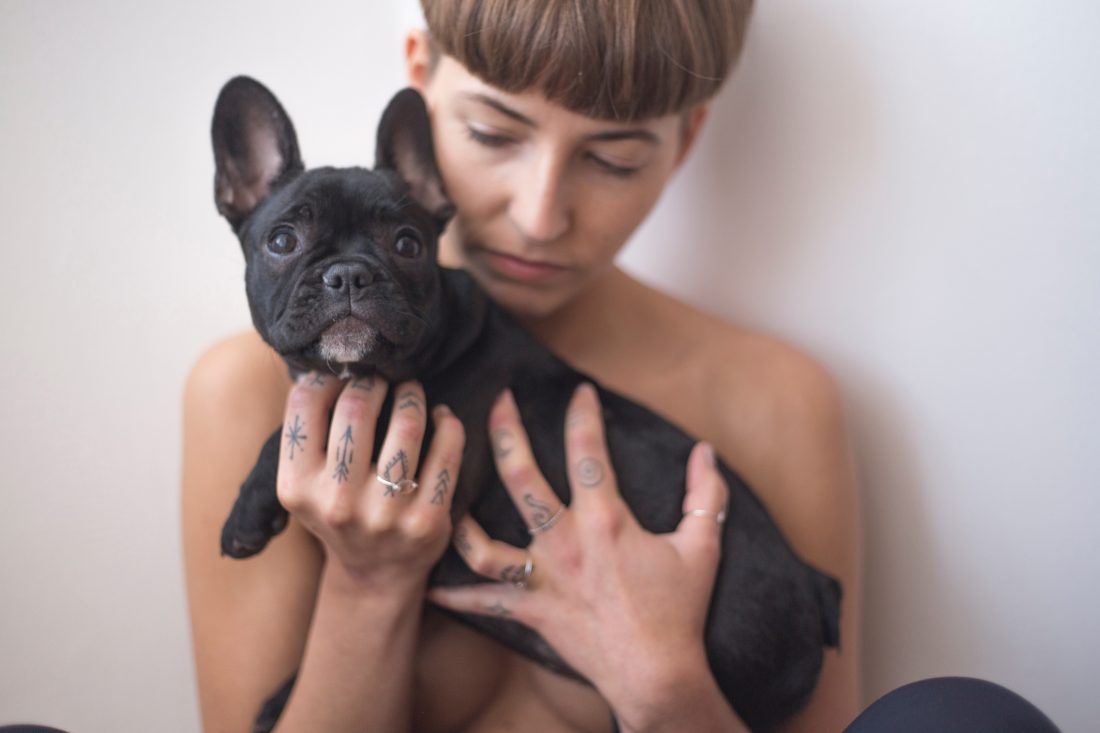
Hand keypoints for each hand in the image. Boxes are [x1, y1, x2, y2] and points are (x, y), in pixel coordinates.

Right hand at [276, 373, 464, 592]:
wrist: (375, 576)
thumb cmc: (341, 511)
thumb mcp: (306, 483)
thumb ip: (308, 432)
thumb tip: (326, 363)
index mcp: (297, 487)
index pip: (305, 404)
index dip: (327, 376)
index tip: (343, 374)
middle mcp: (337, 502)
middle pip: (356, 406)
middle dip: (372, 380)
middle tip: (381, 378)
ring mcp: (385, 514)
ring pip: (405, 424)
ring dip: (411, 395)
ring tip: (411, 391)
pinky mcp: (427, 520)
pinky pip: (447, 451)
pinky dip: (447, 423)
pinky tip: (442, 418)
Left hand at [428, 383, 729, 717]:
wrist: (656, 674)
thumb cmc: (679, 611)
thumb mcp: (703, 547)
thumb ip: (705, 495)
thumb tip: (705, 451)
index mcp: (605, 520)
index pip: (588, 452)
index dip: (582, 415)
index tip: (579, 390)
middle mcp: (564, 543)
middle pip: (521, 476)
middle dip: (506, 432)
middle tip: (498, 402)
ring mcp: (541, 578)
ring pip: (484, 540)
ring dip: (462, 513)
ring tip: (450, 487)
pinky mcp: (530, 610)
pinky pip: (483, 602)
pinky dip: (453, 595)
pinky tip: (429, 584)